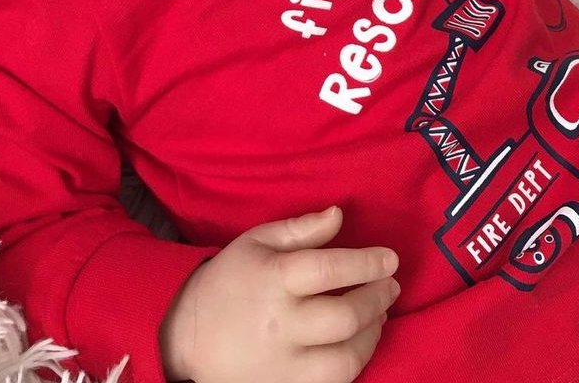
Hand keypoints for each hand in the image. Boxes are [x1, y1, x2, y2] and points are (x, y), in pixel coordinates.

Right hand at [160, 206, 399, 382]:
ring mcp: (283, 364)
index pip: (328, 269)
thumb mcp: (257, 241)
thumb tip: (339, 214)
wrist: (187, 337)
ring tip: (378, 314)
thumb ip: (301, 229)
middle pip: (343, 316)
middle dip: (376, 299)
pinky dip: (354, 363)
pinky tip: (358, 342)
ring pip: (344, 360)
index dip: (367, 264)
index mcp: (271, 278)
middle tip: (391, 285)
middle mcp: (279, 323)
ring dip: (371, 336)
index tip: (390, 258)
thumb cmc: (228, 281)